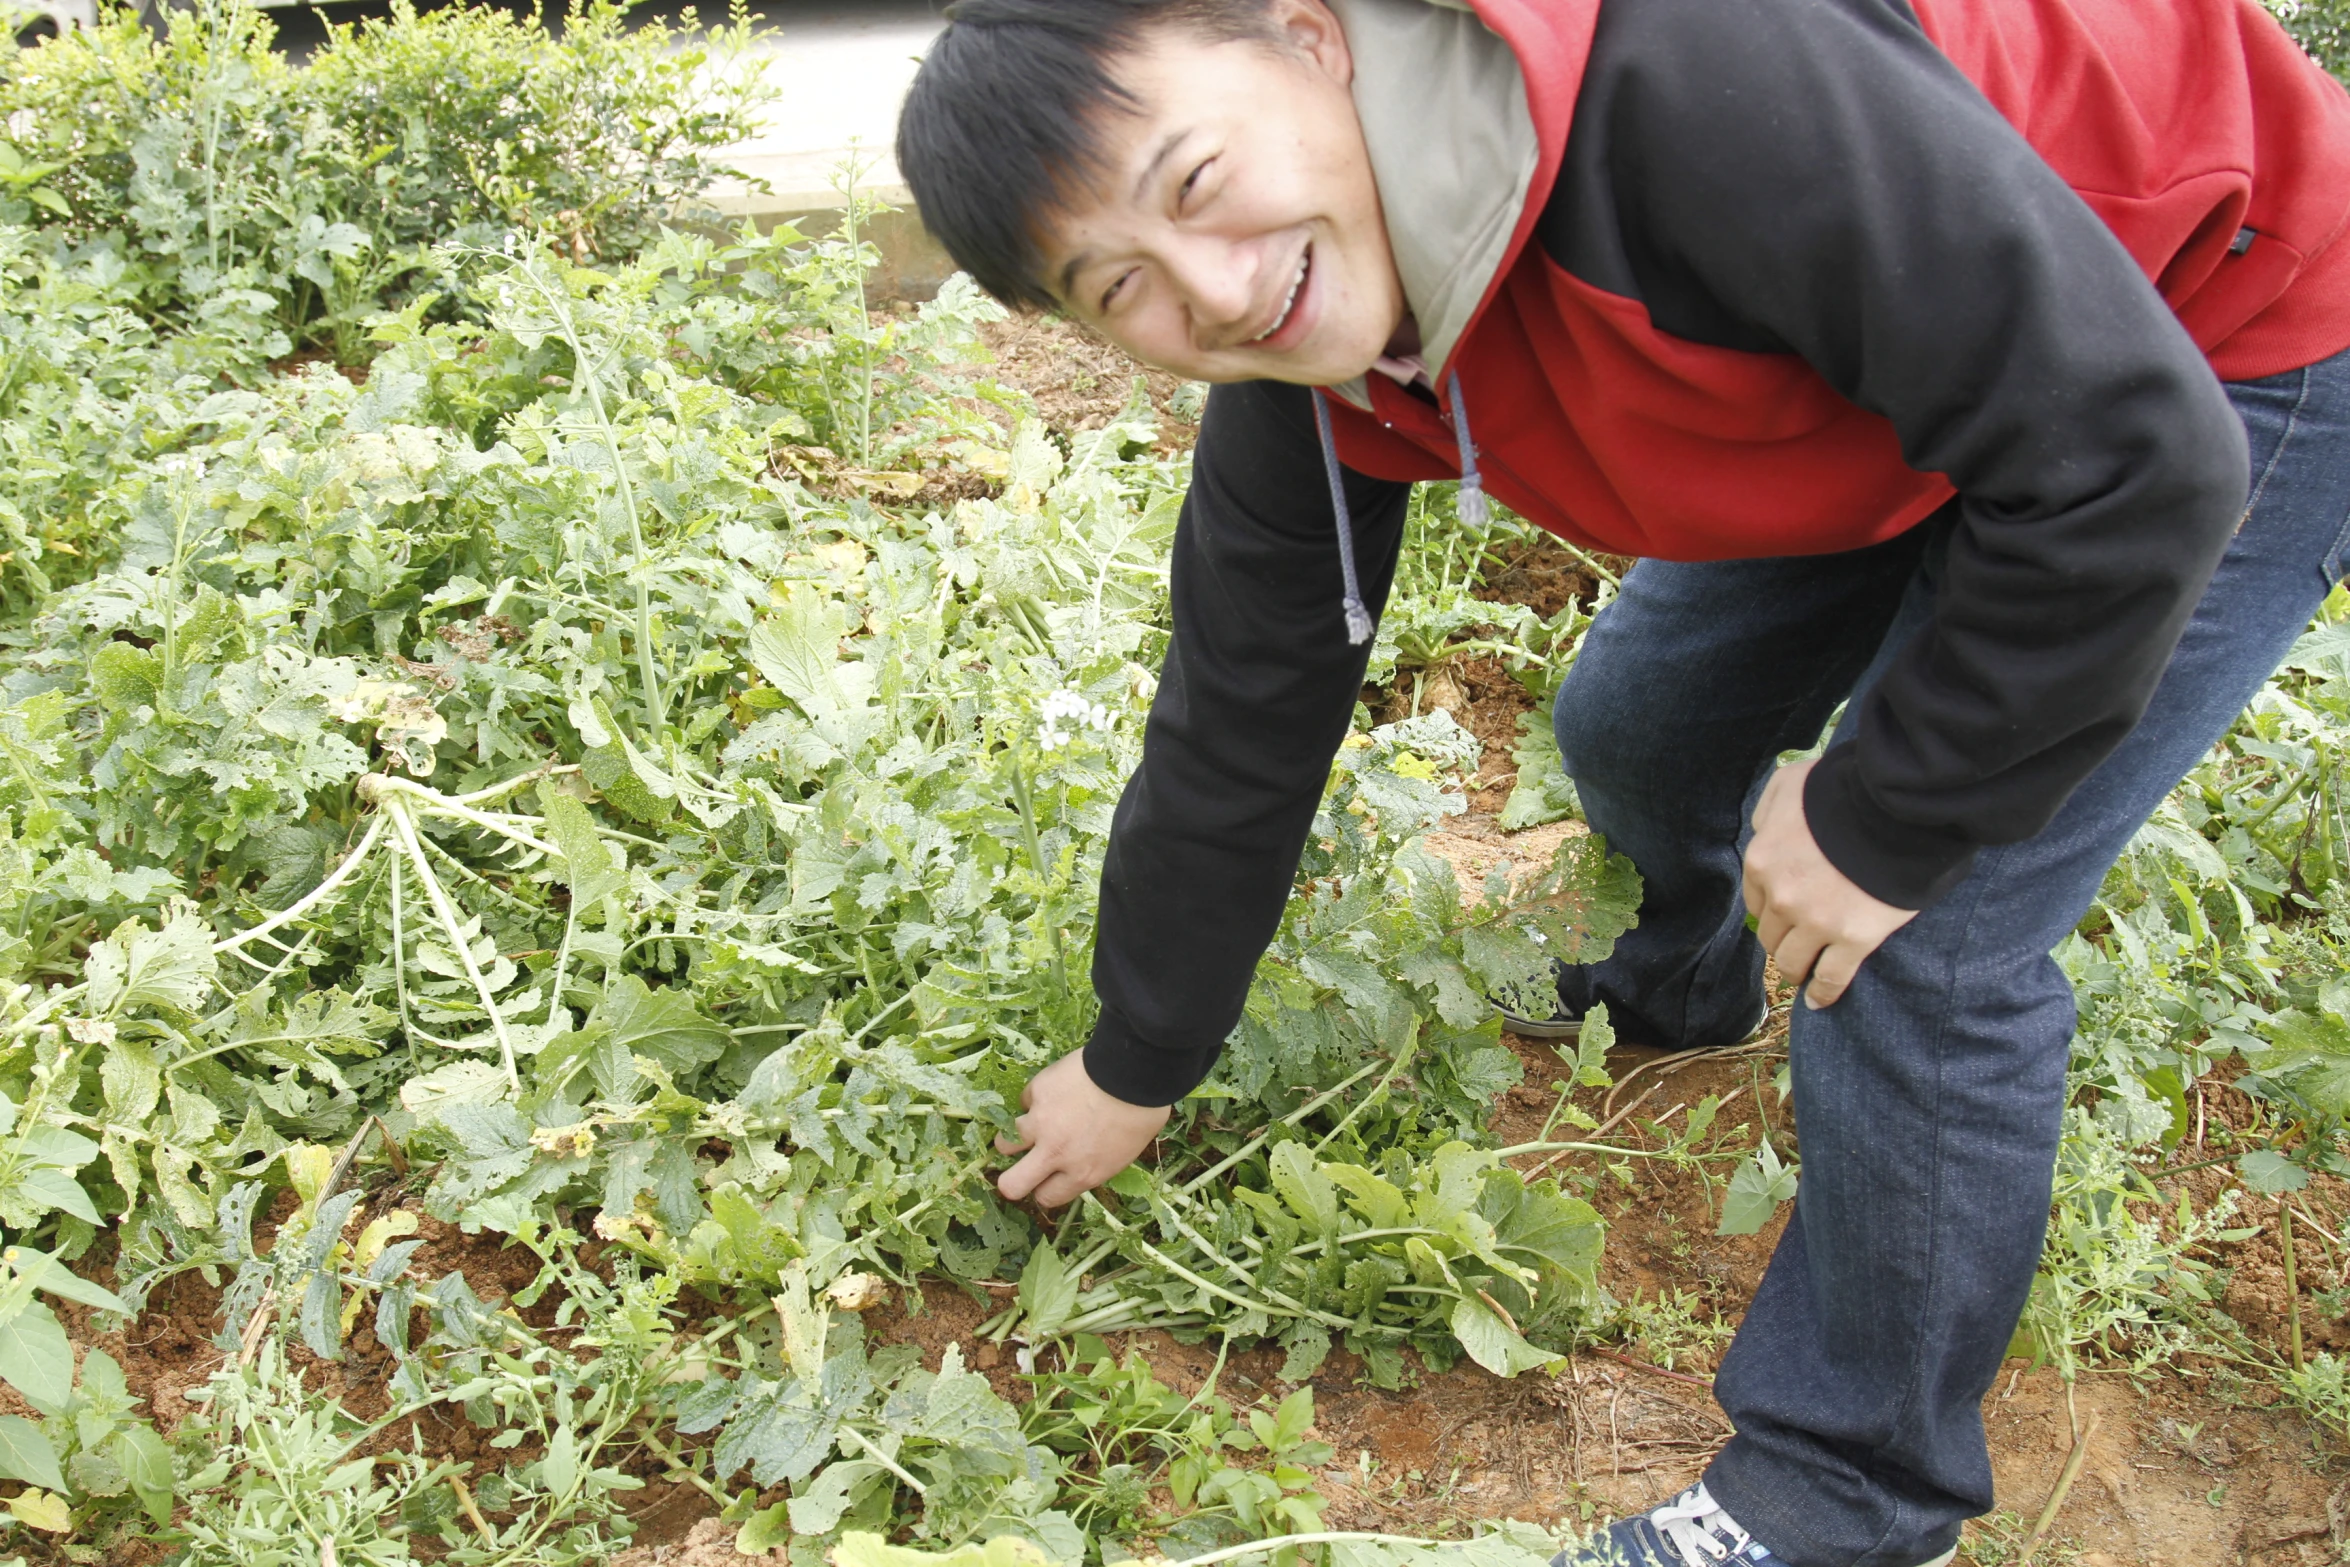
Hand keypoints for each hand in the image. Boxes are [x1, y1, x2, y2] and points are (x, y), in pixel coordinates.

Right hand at [995, 1049, 1170, 1207]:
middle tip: (1021, 1169)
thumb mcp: (1125, 1153)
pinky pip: (1026, 1101)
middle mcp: (1055, 1154)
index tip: (1049, 1179)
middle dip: (1012, 1182)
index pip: (1047, 1197)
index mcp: (1082, 1174)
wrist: (1132, 1071)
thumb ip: (1095, 1163)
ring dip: (1017, 1137)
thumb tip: (1083, 1160)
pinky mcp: (1036, 1092)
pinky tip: (1054, 1091)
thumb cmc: (1142, 1112)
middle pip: (1012, 1185)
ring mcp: (1040, 1123)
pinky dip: (1035, 1100)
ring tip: (1032, 1126)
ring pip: (1005, 1142)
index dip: (1046, 1189)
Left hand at [1742, 758, 1917, 1009]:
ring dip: (1796, 970)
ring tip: (1805, 973)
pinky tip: (1819, 1002)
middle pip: (1771, 935)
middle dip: (1782, 940)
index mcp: (1763, 861)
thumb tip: (1762, 830)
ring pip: (1793, 962)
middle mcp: (1782, 896)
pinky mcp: (1854, 939)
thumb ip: (1768, 809)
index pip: (1754, 902)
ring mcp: (1817, 921)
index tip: (1782, 917)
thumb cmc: (1843, 790)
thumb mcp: (1790, 784)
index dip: (1769, 910)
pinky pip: (1832, 979)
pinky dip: (1823, 994)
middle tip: (1798, 943)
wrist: (1894, 807)